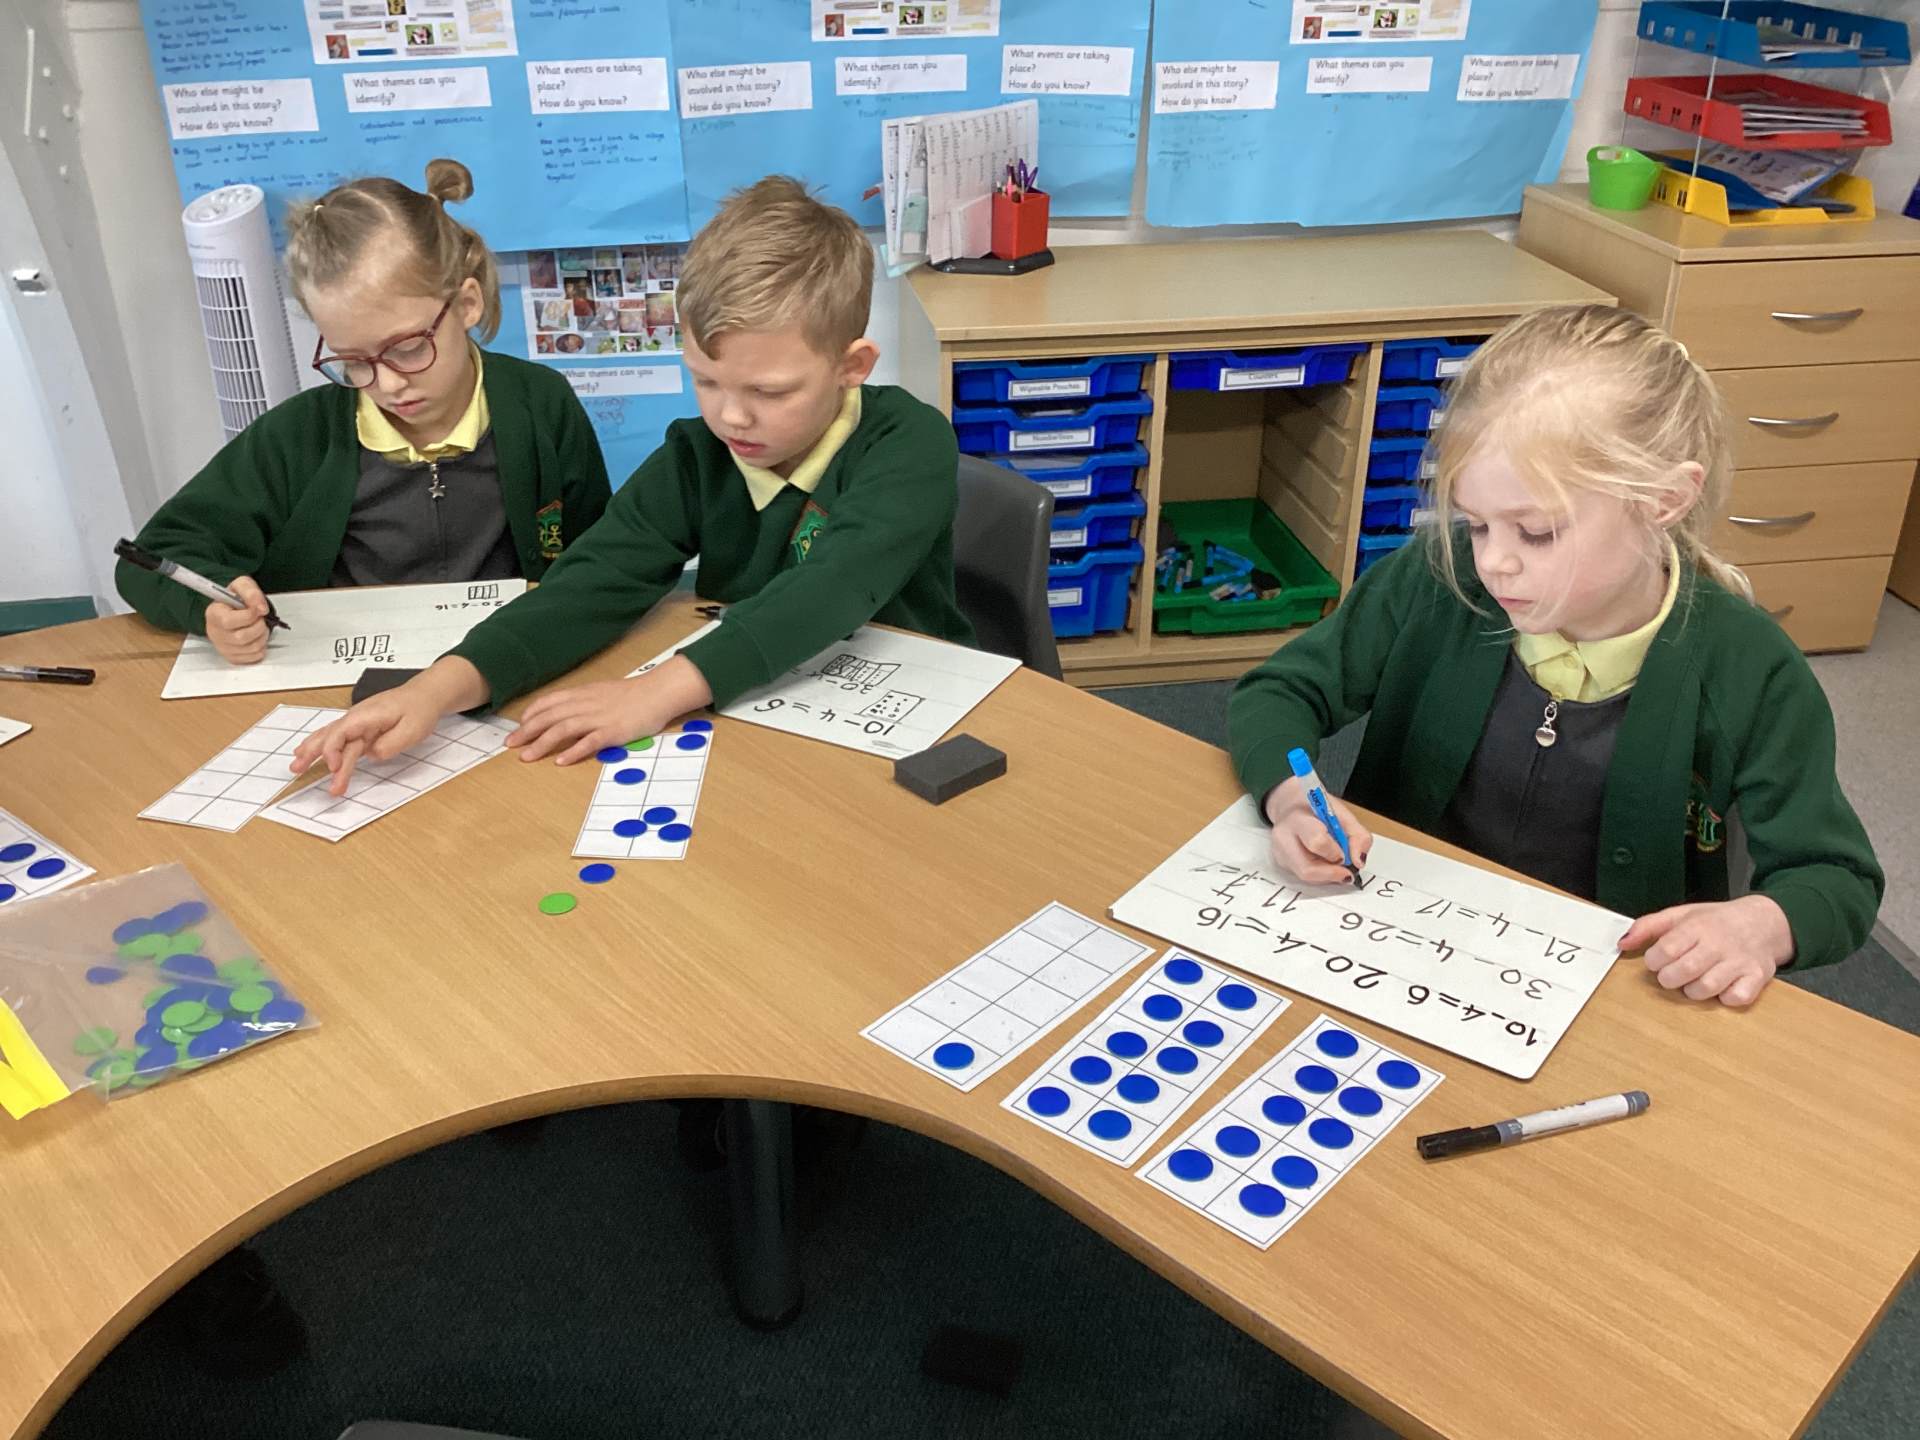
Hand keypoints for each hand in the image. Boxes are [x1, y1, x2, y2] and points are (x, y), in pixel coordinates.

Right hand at [205, 576, 269, 663]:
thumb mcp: (242, 585)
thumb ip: (251, 592)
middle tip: (260, 618)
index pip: (229, 621)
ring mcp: (223, 647)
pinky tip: (257, 637)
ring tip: (259, 626)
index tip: (258, 609)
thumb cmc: (235, 598)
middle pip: (241, 637)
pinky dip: (262, 647)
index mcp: (213, 614)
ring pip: (251, 648)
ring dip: (262, 636)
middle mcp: (215, 632)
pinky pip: (254, 656)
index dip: (250, 615)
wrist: (232, 609)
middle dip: (258, 626)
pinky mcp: (233, 657)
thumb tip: (260, 608)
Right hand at [290, 656, 487, 795]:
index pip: (342, 732)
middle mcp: (357, 717)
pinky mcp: (361, 728)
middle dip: (313, 752)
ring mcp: (357, 722)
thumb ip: (391, 745)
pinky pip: (338, 738)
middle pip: (330, 735)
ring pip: (330, 737)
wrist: (425, 694)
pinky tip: (309, 752)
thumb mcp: (412, 730)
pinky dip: (322, 746)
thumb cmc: (419, 709)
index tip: (333, 768)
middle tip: (297, 769)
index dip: (333, 750)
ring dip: (312, 751)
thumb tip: (372, 754)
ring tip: (296, 766)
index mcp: (367, 715)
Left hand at [507, 656, 712, 764]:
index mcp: (583, 694)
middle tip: (510, 745)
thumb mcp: (603, 692)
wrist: (659, 692)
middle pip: (550, 717)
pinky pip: (590, 742)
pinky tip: (560, 761)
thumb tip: (568, 712)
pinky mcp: (614, 732)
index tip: (519, 727)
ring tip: (527, 757)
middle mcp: (586, 704)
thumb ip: (584, 701)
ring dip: (542, 743)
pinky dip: (573, 751)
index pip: (549, 702)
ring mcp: (600, 718)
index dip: (531, 714)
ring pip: (563, 729)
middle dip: (527, 731)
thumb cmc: (633, 694)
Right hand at [1262, 777, 1373, 886]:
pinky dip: (1320, 874)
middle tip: (1346, 871)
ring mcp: (1280, 854)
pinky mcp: (1282, 865)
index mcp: (1298, 818)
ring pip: (1306, 877)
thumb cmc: (1316, 810)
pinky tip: (1323, 862)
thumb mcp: (1343, 814)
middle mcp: (1283, 838)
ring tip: (1335, 863)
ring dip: (1327, 875)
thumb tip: (1358, 861)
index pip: (1317, 842)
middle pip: (1307, 869)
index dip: (1335, 853)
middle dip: (1332, 873)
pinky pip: (1304, 877)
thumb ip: (1358, 836)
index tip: (1344, 854)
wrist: (1291, 807)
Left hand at [1621, 894, 1792, 1006]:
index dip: (1654, 961)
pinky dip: (1726, 998)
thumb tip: (1622, 943)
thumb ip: (1648, 926)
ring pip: (1707, 988)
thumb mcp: (1681, 915)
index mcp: (1698, 926)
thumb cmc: (1716, 921)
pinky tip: (1722, 987)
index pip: (1666, 949)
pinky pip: (1737, 998)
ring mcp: (1740, 961)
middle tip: (1671, 975)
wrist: (1764, 922)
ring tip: (1693, 981)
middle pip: (1684, 971)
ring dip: (1693, 991)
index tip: (1656, 961)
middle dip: (1669, 978)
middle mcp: (1720, 943)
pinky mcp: (1758, 977)